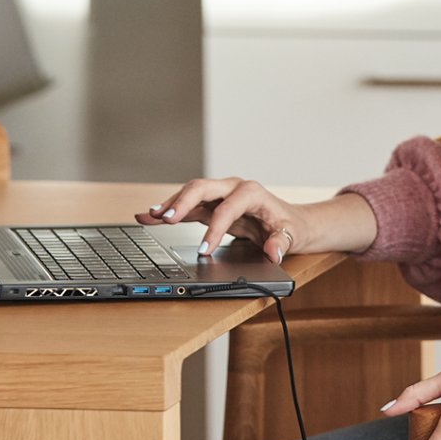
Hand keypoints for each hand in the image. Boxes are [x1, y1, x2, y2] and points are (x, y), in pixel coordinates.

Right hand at [135, 177, 305, 262]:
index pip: (227, 208)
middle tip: (166, 219)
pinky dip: (169, 211)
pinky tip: (150, 217)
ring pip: (190, 195)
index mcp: (251, 192)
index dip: (215, 229)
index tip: (204, 250)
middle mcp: (233, 188)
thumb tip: (272, 252)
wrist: (291, 221)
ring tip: (148, 216)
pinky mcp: (211, 205)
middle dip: (183, 203)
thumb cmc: (290, 226)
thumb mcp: (291, 235)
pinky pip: (187, 207)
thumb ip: (281, 243)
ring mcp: (220, 195)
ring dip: (170, 205)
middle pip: (202, 188)